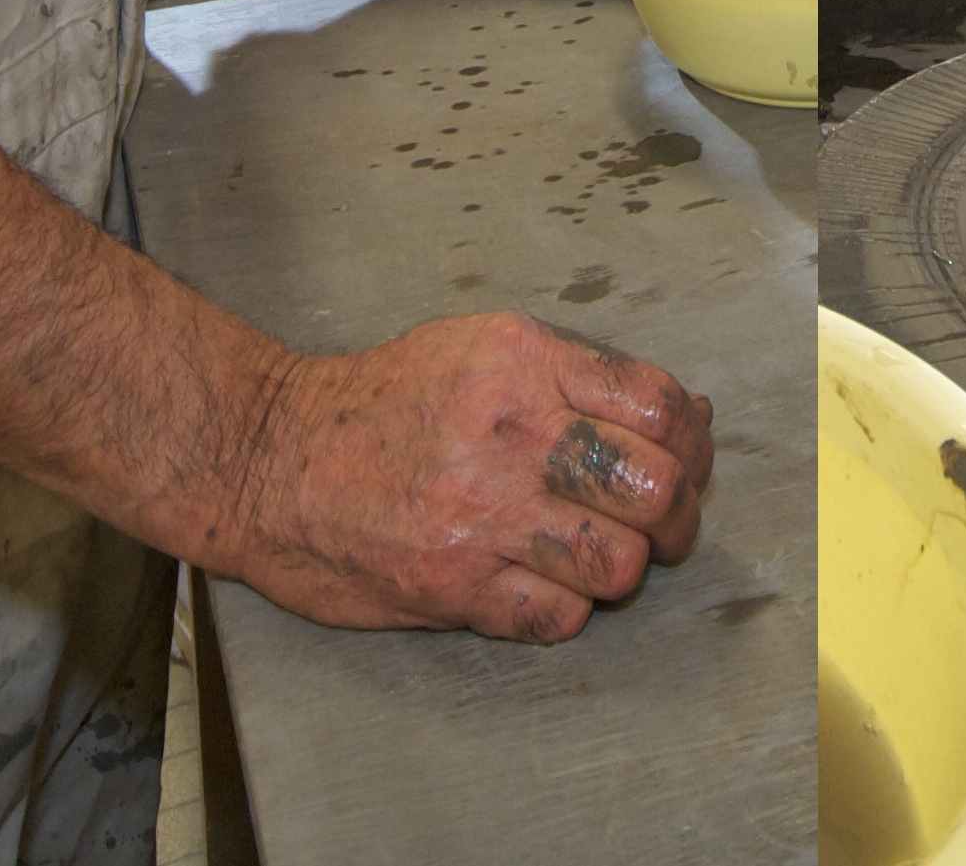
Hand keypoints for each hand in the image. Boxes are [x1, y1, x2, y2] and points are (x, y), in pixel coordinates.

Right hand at [219, 312, 713, 641]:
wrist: (273, 458)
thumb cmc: (385, 403)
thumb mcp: (480, 348)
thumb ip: (578, 376)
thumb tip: (687, 415)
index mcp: (524, 363)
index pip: (659, 405)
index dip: (692, 441)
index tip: (685, 459)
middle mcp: (511, 434)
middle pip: (654, 487)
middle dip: (675, 515)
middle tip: (660, 524)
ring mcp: (482, 515)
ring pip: (618, 563)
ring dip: (623, 567)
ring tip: (601, 558)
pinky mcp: (453, 586)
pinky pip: (558, 617)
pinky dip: (567, 609)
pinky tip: (545, 585)